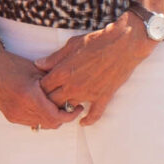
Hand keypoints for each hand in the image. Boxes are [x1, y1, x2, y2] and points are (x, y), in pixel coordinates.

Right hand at [0, 42, 71, 130]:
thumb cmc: (11, 64)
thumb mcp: (37, 72)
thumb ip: (54, 86)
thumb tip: (71, 94)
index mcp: (29, 96)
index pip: (57, 117)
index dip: (71, 115)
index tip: (77, 107)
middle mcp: (20, 109)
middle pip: (51, 124)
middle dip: (63, 117)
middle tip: (70, 106)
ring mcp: (14, 114)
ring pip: (42, 125)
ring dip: (51, 118)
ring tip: (55, 105)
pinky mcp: (10, 116)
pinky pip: (31, 122)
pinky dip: (39, 117)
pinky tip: (41, 106)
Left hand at [35, 16, 156, 126]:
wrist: (124, 45)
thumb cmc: (97, 41)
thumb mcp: (71, 45)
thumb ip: (54, 58)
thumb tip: (38, 64)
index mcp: (62, 72)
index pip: (42, 87)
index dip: (39, 88)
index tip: (40, 87)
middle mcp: (73, 86)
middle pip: (52, 101)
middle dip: (48, 101)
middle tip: (48, 99)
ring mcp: (89, 93)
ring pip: (69, 108)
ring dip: (65, 109)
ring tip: (62, 107)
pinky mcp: (104, 97)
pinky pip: (95, 114)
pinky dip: (88, 120)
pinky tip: (82, 122)